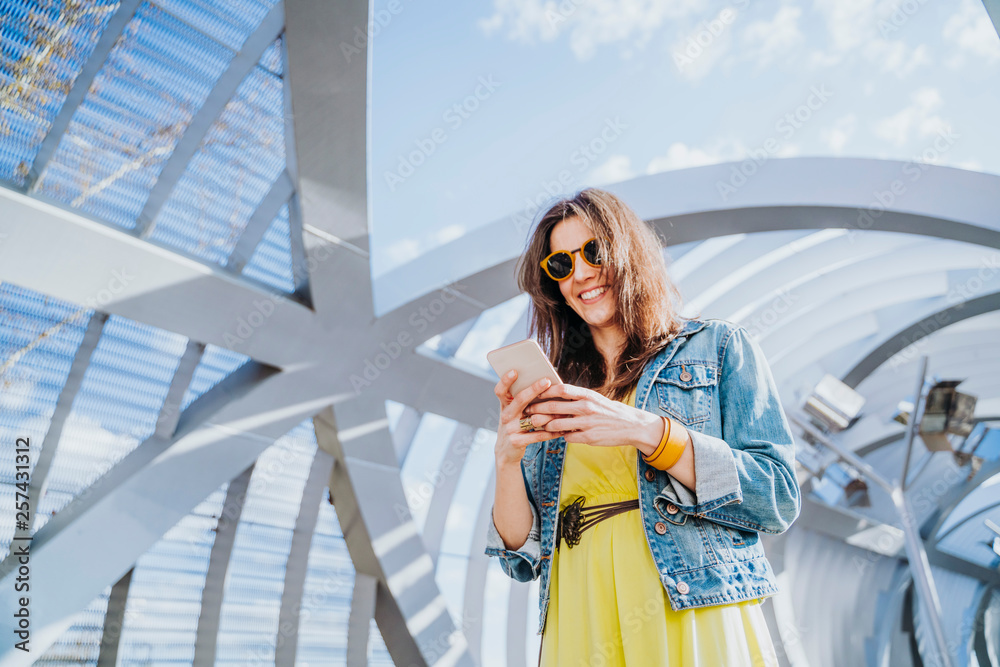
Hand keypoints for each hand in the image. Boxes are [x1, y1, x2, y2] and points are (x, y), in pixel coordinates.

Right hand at [493, 370, 562, 468]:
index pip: (500, 390)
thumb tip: (546, 384)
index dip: (505, 380)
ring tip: (564, 410)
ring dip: (550, 414)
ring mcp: (509, 429)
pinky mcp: (516, 442)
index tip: (515, 371)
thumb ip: (524, 400)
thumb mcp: (515, 413)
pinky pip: (537, 435)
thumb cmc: (516, 426)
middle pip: (519, 399)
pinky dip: (551, 432)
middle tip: (546, 381)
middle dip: (534, 389)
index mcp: (505, 405)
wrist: (506, 452)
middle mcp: (506, 415)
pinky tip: (561, 430)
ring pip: (533, 418)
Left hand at [522, 383, 663, 451]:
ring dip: (545, 425)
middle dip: (537, 409)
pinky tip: (556, 435)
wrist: (631, 425)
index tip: (534, 392)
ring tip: (537, 425)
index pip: (560, 389)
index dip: (545, 391)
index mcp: (587, 395)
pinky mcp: (588, 438)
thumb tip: (555, 392)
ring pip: (557, 425)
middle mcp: (586, 408)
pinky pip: (567, 437)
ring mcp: (587, 424)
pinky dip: (560, 435)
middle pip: (554, 407)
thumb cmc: (609, 410)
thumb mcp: (595, 398)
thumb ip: (577, 397)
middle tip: (527, 411)